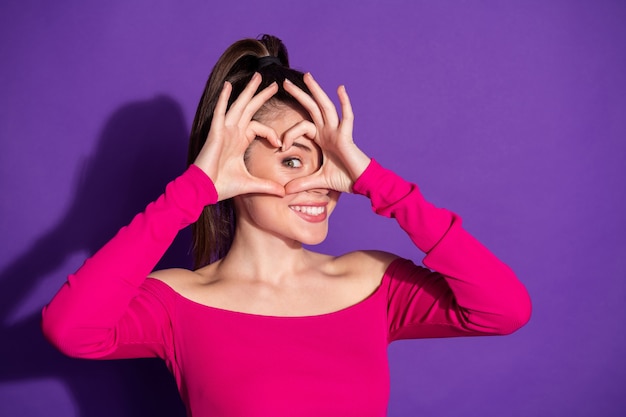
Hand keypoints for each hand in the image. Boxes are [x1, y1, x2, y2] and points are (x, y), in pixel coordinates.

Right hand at [193, 73, 283, 200]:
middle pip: (249, 109)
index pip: (259, 127)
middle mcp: (232, 133)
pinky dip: (224, 99)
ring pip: (238, 106)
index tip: (280, 144)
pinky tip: (229, 86)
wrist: (204, 190)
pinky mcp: (215, 133)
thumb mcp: (251, 184)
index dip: (271, 133)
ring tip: (257, 77)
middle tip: (274, 84)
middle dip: (261, 96)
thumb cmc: (222, 186)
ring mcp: (224, 131)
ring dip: (248, 92)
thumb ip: (267, 186)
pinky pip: (220, 113)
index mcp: (239, 141)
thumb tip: (283, 192)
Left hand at [282, 73, 370, 193]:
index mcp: (322, 138)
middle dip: (299, 95)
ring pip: (325, 107)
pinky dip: (345, 103)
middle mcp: (329, 131)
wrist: (362, 183)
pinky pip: (347, 117)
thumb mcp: (318, 180)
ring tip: (307, 77)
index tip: (280, 146)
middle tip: (285, 83)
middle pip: (312, 108)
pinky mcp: (347, 136)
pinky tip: (340, 88)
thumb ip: (302, 183)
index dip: (289, 134)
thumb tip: (285, 191)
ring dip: (316, 91)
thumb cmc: (345, 179)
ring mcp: (338, 131)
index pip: (302, 126)